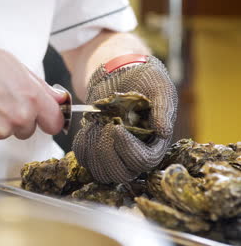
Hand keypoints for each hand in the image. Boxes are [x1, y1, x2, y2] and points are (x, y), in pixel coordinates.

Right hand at [0, 25, 66, 142]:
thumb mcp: (14, 66)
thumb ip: (40, 87)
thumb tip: (56, 98)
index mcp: (31, 96)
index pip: (54, 122)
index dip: (49, 120)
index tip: (45, 118)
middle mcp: (18, 115)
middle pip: (29, 129)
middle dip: (20, 119)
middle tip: (3, 101)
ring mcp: (0, 129)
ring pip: (8, 132)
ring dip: (0, 122)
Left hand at [72, 55, 177, 182]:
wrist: (119, 73)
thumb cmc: (143, 79)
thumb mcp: (159, 86)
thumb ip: (163, 108)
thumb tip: (163, 132)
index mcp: (155, 142)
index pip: (144, 161)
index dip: (128, 150)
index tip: (116, 128)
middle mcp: (135, 153)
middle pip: (121, 173)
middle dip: (107, 153)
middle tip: (104, 126)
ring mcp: (114, 153)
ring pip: (101, 171)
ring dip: (93, 149)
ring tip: (96, 124)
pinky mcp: (96, 149)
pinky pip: (85, 159)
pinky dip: (82, 146)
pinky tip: (88, 127)